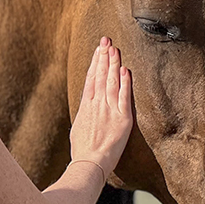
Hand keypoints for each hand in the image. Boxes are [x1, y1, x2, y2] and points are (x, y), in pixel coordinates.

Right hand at [69, 37, 133, 181]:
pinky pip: (124, 97)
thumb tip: (87, 106)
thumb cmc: (82, 150)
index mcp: (85, 106)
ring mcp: (109, 110)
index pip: (91, 78)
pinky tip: (125, 70)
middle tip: (107, 39)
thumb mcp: (79, 127)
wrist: (90, 163)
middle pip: (100, 75)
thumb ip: (85, 113)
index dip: (95, 62)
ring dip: (113, 64)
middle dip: (104, 56)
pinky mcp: (122, 119)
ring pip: (111, 82)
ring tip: (115, 49)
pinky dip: (124, 83)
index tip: (98, 49)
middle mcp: (97, 104)